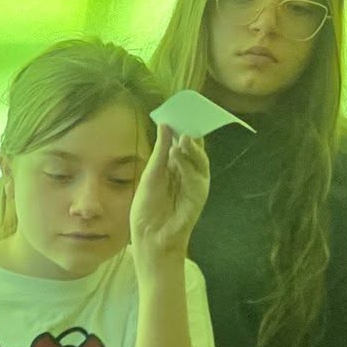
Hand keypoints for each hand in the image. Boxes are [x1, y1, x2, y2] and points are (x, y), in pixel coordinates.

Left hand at [128, 124, 210, 266]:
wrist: (150, 236)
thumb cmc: (147, 208)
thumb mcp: (151, 175)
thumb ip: (160, 151)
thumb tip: (166, 125)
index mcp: (174, 166)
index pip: (181, 142)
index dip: (181, 126)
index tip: (179, 110)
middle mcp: (187, 172)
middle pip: (194, 147)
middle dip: (191, 132)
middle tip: (187, 116)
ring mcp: (195, 183)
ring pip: (198, 159)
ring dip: (190, 148)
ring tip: (182, 138)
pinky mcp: (199, 194)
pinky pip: (197, 175)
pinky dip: (189, 164)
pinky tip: (180, 155)